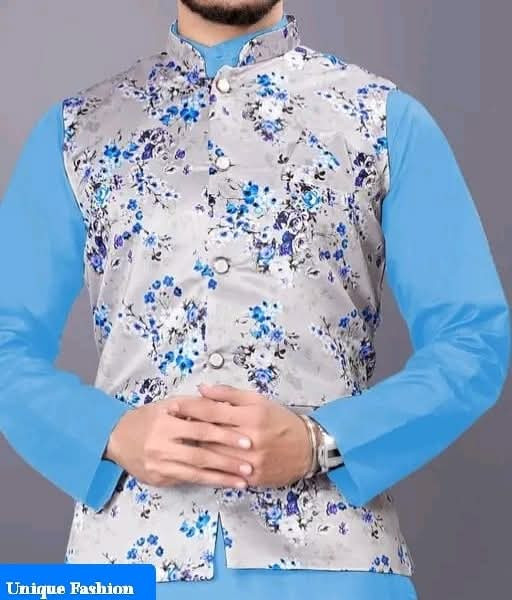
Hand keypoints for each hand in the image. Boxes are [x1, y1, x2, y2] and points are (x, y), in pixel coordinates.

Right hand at [105, 396, 252, 488]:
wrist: (116, 438)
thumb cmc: (148, 417)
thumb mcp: (168, 404)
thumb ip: (194, 406)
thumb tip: (223, 406)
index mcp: (166, 423)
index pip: (202, 430)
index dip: (226, 436)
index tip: (246, 440)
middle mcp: (161, 446)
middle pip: (201, 455)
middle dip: (228, 461)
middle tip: (250, 465)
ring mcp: (159, 465)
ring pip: (195, 474)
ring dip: (221, 478)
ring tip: (243, 481)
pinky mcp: (158, 479)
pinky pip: (187, 481)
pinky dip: (207, 482)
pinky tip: (223, 483)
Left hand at [169, 383, 313, 486]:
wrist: (307, 448)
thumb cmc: (280, 420)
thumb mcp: (258, 400)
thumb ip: (229, 394)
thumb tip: (202, 389)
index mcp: (251, 415)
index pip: (213, 411)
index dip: (190, 408)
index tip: (172, 407)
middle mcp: (250, 438)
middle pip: (210, 434)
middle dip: (187, 430)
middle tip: (167, 426)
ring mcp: (251, 461)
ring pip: (214, 456)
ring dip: (194, 450)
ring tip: (177, 445)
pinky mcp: (252, 478)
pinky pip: (225, 474)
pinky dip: (209, 468)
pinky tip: (195, 464)